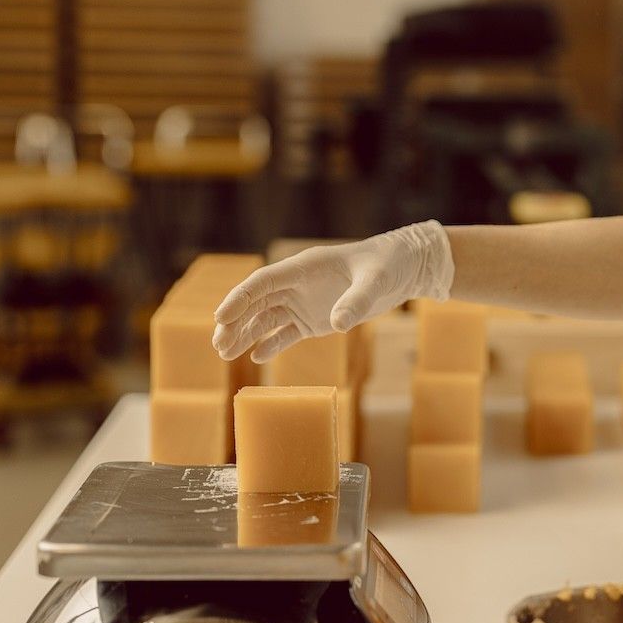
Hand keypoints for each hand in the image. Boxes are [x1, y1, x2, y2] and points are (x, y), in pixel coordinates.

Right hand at [211, 221, 453, 362]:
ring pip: (265, 319)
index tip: (220, 317)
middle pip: (256, 303)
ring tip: (225, 354)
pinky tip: (256, 357)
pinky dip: (271, 344)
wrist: (403, 268)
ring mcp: (304, 303)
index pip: (262, 283)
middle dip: (235, 322)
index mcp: (304, 267)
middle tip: (218, 345)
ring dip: (245, 335)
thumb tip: (338, 324)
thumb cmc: (388, 264)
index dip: (239, 299)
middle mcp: (297, 284)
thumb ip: (357, 300)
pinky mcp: (314, 320)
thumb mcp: (376, 280)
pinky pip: (286, 333)